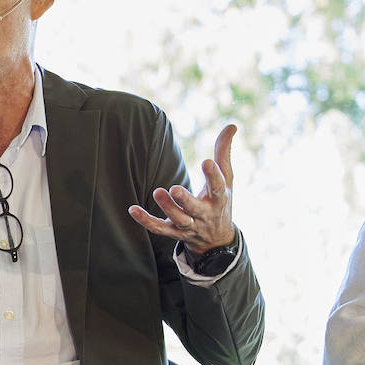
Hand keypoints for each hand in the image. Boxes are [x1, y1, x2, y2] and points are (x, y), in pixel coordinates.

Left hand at [128, 123, 237, 254]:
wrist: (217, 239)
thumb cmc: (219, 201)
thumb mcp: (226, 179)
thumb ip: (224, 153)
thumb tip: (232, 125)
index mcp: (219, 199)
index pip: (219, 188)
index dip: (213, 176)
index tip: (206, 162)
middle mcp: (204, 214)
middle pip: (194, 209)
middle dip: (185, 200)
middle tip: (174, 189)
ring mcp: (189, 225)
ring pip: (178, 220)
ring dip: (167, 208)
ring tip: (157, 191)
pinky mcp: (174, 233)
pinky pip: (159, 229)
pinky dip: (146, 221)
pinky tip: (132, 209)